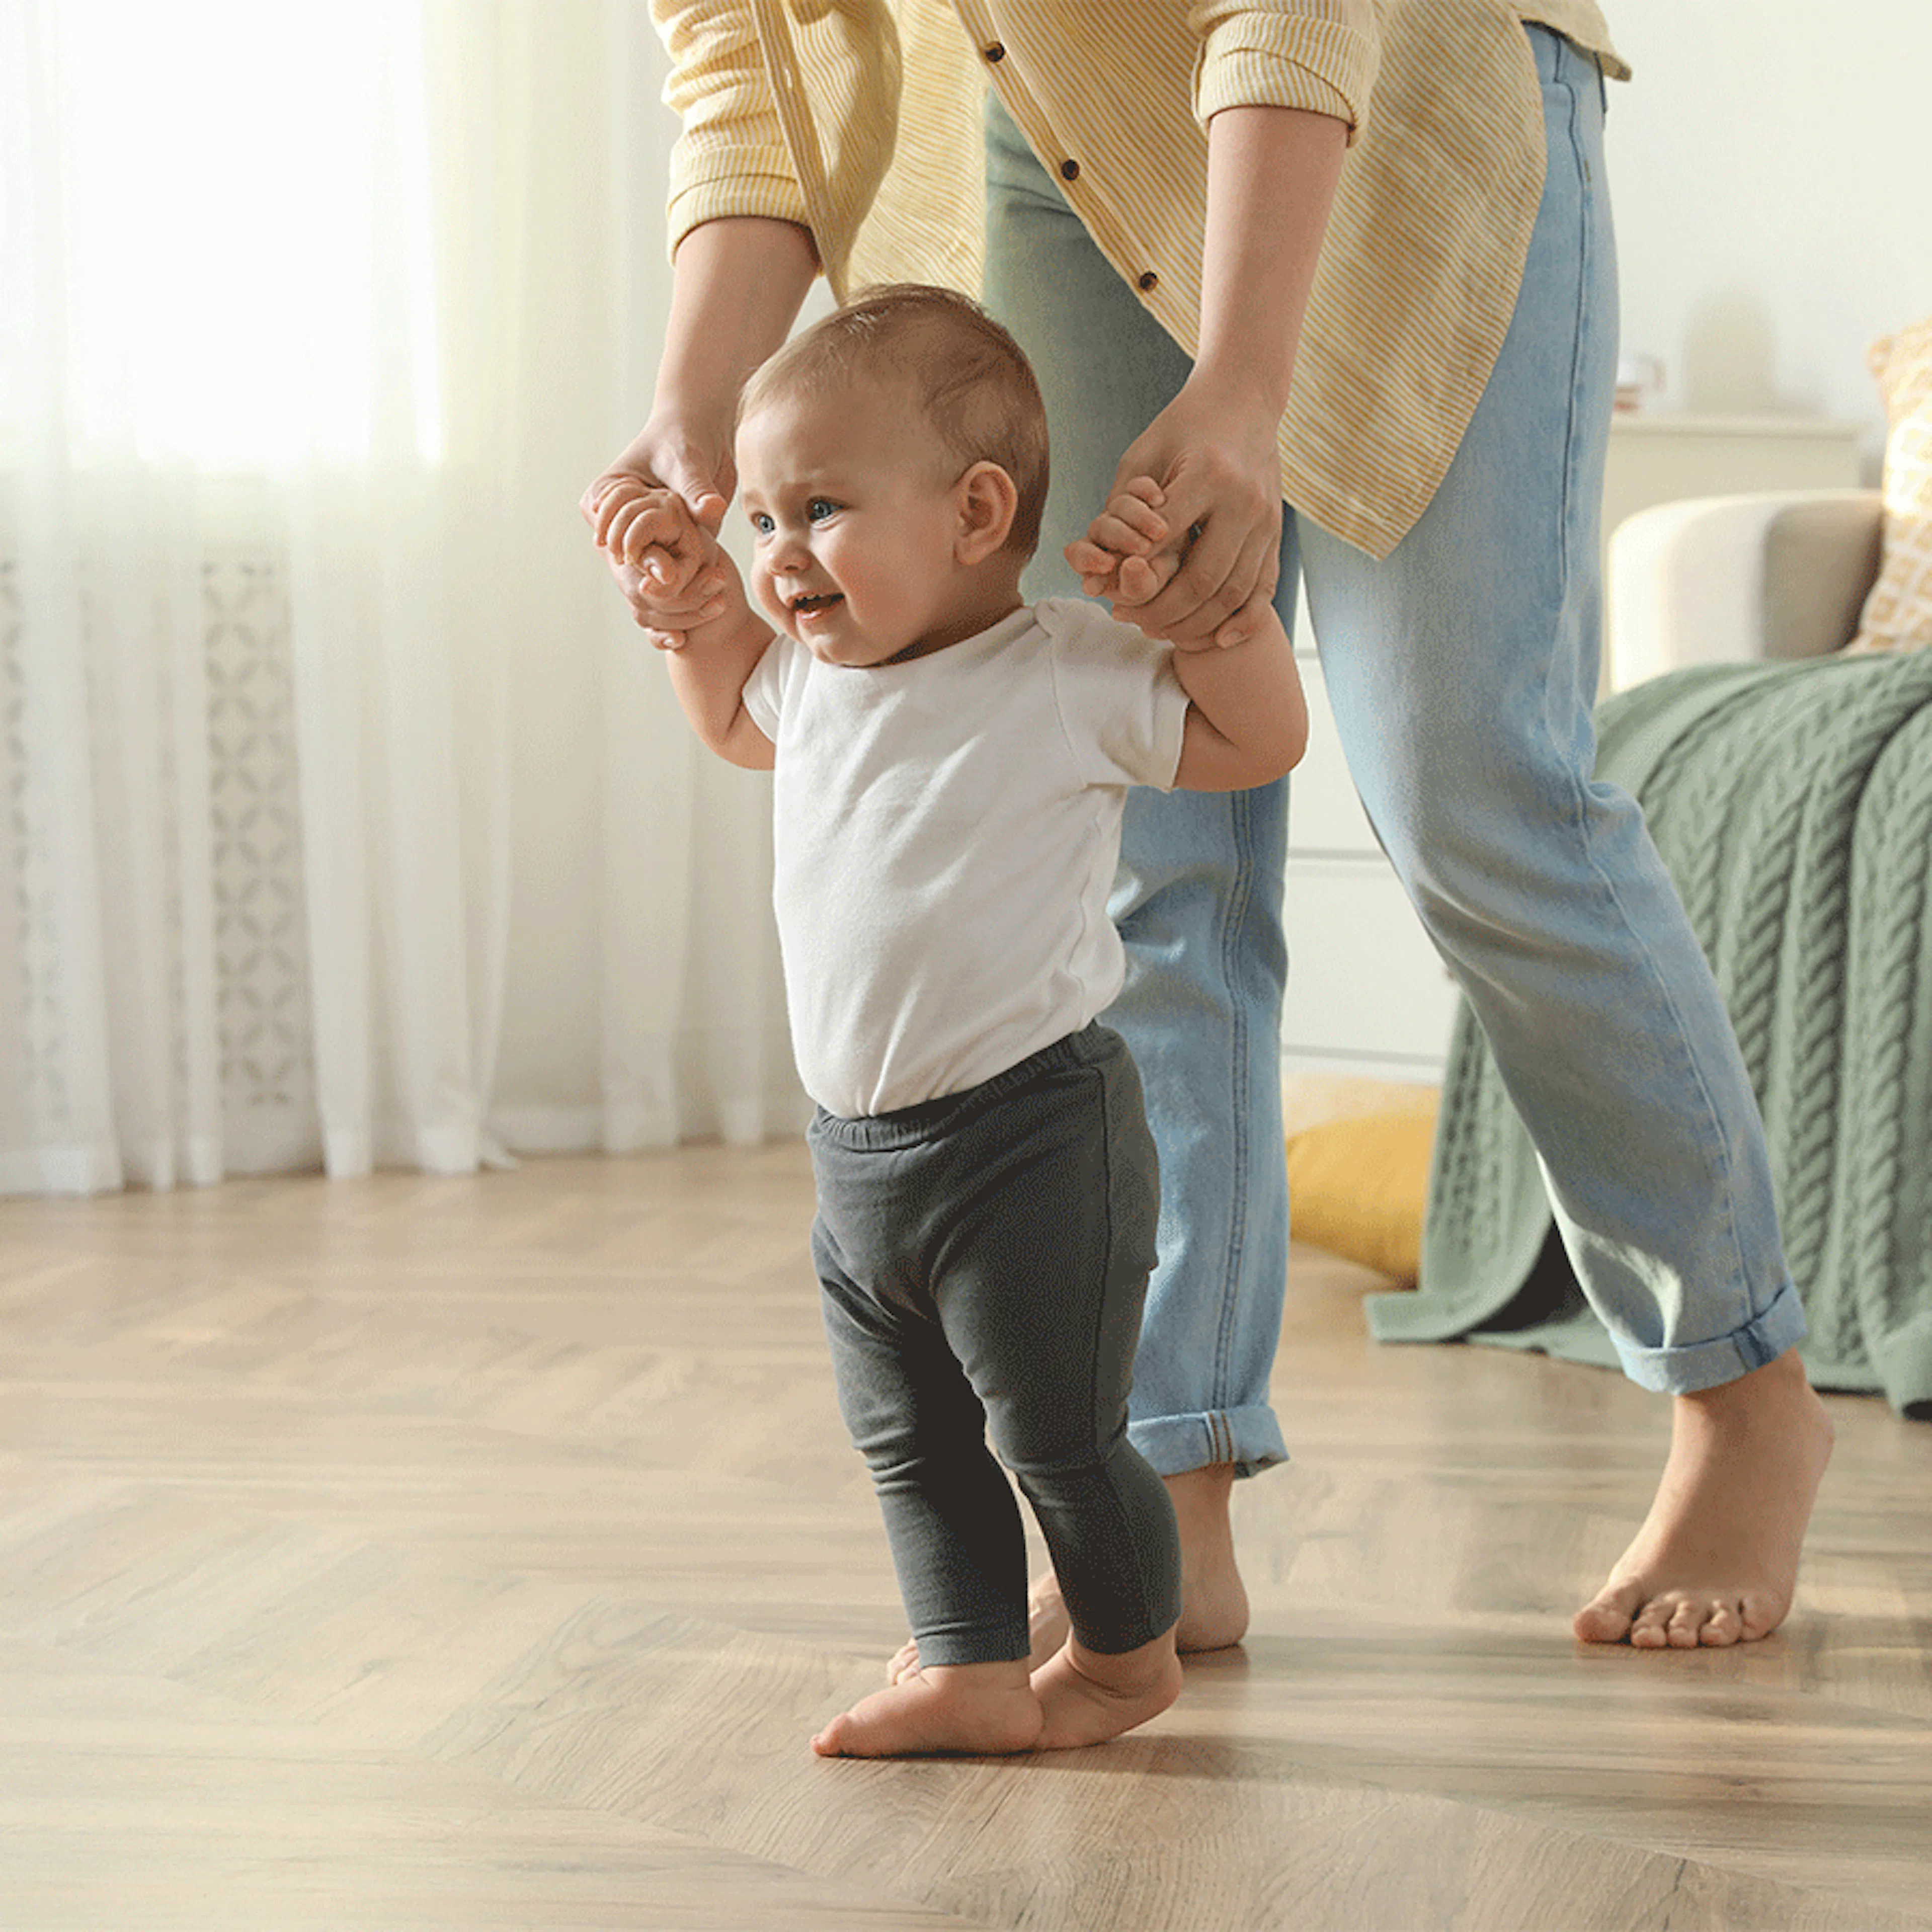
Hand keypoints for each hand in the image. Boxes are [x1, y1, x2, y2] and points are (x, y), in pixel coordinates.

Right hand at [581, 410, 735, 648]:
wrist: (702, 433)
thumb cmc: (686, 437)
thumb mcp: (687, 462)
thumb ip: (696, 488)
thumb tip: (711, 511)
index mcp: (605, 498)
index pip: (610, 537)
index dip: (635, 561)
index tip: (663, 576)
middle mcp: (616, 525)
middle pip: (624, 572)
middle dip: (653, 592)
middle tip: (683, 611)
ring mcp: (639, 545)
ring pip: (640, 589)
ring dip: (665, 610)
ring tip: (686, 632)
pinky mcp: (662, 558)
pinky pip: (658, 593)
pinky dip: (669, 615)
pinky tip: (679, 642)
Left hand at [1069, 373, 1283, 649]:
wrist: (1243, 402)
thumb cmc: (1181, 428)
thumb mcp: (1142, 455)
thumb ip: (1121, 508)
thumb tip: (1101, 569)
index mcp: (1209, 475)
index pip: (1165, 541)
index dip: (1134, 574)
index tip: (1110, 593)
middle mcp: (1245, 501)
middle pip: (1202, 580)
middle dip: (1161, 611)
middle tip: (1130, 619)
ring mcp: (1267, 521)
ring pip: (1233, 594)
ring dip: (1195, 623)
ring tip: (1159, 629)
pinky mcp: (1277, 535)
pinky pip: (1264, 590)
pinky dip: (1244, 621)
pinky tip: (1220, 640)